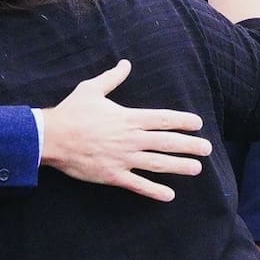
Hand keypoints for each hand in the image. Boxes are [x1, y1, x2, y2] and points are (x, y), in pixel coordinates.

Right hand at [41, 60, 211, 200]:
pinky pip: (138, 185)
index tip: (197, 123)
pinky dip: (154, 190)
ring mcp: (123, 158)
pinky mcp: (113, 175)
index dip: (182, 121)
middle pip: (166, 142)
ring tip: (196, 168)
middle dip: (189, 145)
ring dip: (179, 166)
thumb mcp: (92, 89)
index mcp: (128, 118)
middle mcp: (130, 139)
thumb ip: (112, 78)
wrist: (52, 137)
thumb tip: (126, 64)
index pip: (162, 119)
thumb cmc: (72, 112)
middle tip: (207, 149)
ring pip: (157, 163)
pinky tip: (169, 195)